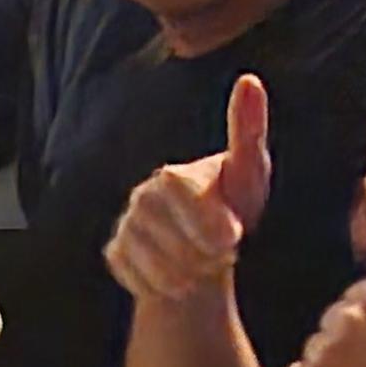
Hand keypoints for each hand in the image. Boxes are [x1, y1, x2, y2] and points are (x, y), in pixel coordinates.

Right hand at [104, 75, 270, 304]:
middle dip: (204, 254)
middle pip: (171, 236)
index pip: (178, 191)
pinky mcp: (115, 254)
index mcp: (172, 176)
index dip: (206, 219)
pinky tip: (179, 279)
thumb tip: (250, 79)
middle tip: (224, 253)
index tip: (234, 238)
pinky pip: (138, 280)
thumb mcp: (249, 173)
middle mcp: (142, 197)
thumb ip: (247, 131)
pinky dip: (165, 287)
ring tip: (204, 265)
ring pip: (156, 264)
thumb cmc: (232, 206)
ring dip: (189, 274)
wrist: (206, 253)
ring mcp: (126, 226)